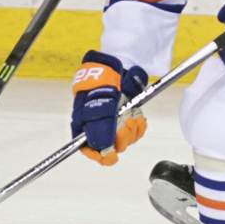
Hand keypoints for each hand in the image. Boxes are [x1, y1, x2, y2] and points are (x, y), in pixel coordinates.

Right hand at [70, 51, 148, 165]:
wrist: (116, 67)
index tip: (110, 156)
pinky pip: (136, 130)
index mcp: (84, 124)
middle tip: (125, 121)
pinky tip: (137, 114)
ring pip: (126, 139)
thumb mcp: (99, 107)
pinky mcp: (128, 117)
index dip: (98, 155)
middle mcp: (99, 126)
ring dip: (132, 128)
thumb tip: (104, 150)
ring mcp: (115, 122)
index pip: (88, 148)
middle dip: (121, 136)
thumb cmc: (101, 85)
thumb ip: (100, 130)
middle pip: (111, 146)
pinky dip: (139, 124)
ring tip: (130, 112)